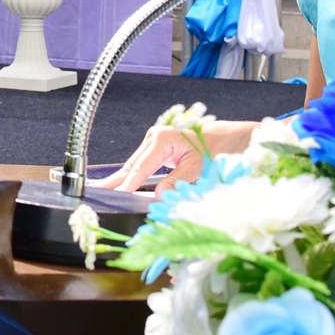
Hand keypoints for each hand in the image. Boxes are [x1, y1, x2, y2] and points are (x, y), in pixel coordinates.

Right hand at [95, 120, 256, 192]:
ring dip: (124, 179)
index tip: (113, 197)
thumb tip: (158, 198)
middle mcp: (157, 137)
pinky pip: (145, 165)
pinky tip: (124, 185)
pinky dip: (135, 176)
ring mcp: (159, 141)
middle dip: (115, 181)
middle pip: (132, 165)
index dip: (125, 185)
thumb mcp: (200, 169)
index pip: (139, 168)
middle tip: (94, 194)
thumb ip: (176, 184)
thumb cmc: (223, 148)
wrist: (239, 138)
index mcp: (163, 138)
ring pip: (137, 165)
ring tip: (103, 192)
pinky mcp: (164, 148)